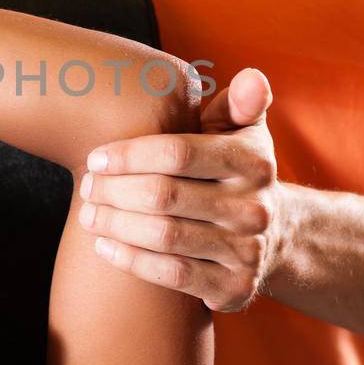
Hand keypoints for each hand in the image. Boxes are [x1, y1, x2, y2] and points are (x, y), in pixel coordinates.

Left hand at [75, 67, 284, 311]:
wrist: (278, 235)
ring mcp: (246, 251)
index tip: (95, 158)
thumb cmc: (237, 171)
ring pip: (164, 236)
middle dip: (114, 191)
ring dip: (115, 225)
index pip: (178, 153)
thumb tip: (251, 77)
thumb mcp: (244, 133)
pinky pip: (171, 275)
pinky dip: (131, 260)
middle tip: (85, 187)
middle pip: (164, 196)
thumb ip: (239, 102)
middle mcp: (254, 208)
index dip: (129, 155)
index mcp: (254, 161)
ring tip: (88, 214)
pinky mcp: (234, 287)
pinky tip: (104, 246)